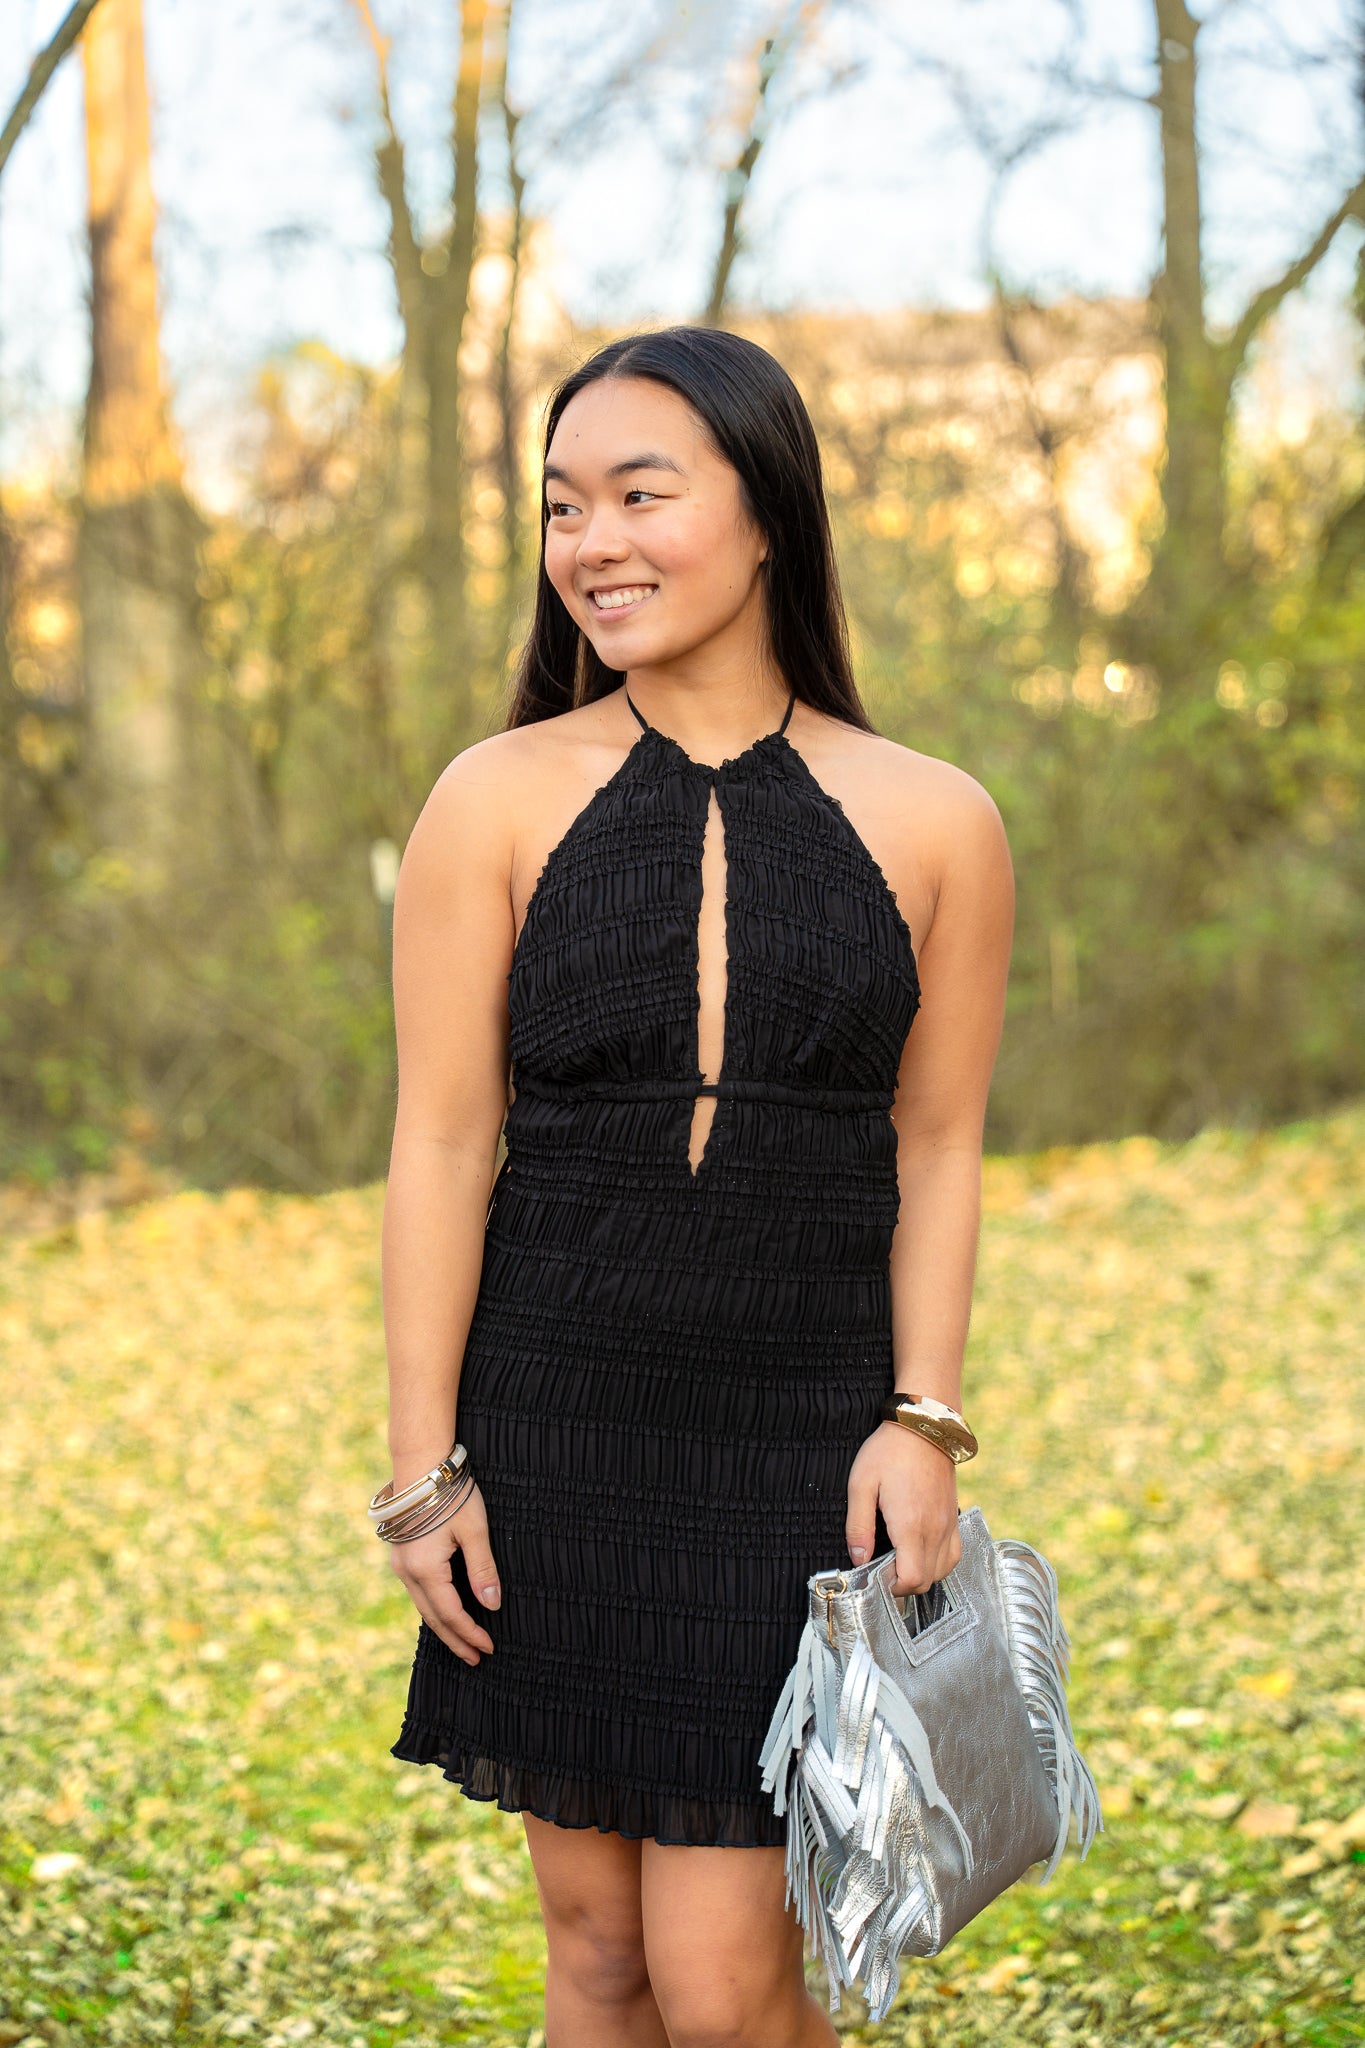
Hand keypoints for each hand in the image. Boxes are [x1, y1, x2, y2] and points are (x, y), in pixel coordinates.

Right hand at [388, 1483, 501, 1666]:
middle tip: (476, 1658)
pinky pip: (418, 1591)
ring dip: (444, 1626)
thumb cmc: (450, 1494)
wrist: (420, 1463)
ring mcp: (400, 1564)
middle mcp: (406, 1572)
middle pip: (433, 1618)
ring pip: (423, 1606)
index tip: (489, 1648)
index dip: (470, 1634)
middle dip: (455, 1640)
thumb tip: (492, 1604)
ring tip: (464, 1642)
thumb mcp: (474, 1530)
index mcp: (425, 1570)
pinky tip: (446, 1611)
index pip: (451, 1615)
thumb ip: (483, 1569)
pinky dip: (434, 1607)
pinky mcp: (401, 1554)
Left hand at [846, 1422, 961, 1596]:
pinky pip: (953, 1554)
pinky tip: (920, 1551)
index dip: (891, 1586)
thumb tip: (858, 1558)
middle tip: (882, 1568)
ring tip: (899, 1559)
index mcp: (911, 1525)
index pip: (910, 1579)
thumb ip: (858, 1526)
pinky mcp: (954, 1517)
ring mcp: (948, 1524)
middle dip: (902, 1584)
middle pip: (926, 1582)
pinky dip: (938, 1563)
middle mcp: (935, 1529)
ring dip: (921, 1574)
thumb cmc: (889, 1451)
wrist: (924, 1425)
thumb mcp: (861, 1484)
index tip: (875, 1574)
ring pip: (942, 1571)